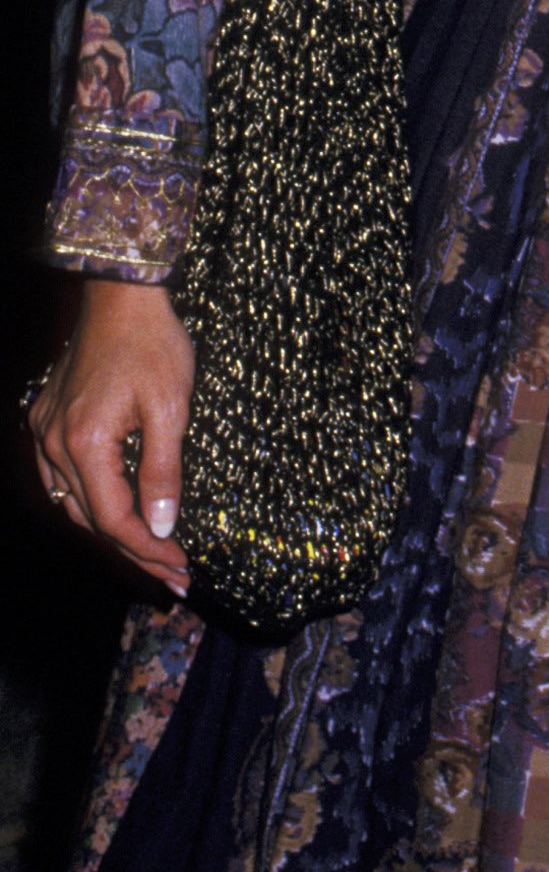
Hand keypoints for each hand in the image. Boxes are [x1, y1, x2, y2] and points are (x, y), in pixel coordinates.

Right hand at [29, 279, 194, 597]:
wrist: (121, 296)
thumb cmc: (153, 345)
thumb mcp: (171, 409)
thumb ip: (163, 471)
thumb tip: (163, 526)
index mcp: (84, 443)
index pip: (113, 519)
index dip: (148, 549)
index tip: (180, 567)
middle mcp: (54, 443)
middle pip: (92, 518)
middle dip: (134, 550)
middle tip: (174, 576)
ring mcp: (45, 430)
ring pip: (73, 502)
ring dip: (111, 530)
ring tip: (151, 554)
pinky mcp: (47, 418)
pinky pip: (61, 476)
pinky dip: (88, 501)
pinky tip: (112, 512)